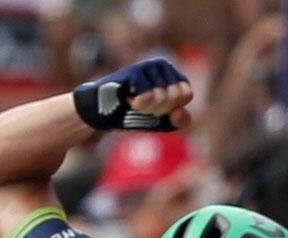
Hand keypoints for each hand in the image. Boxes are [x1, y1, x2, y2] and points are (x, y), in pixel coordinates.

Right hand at [72, 57, 192, 132]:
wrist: (102, 113)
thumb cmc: (132, 114)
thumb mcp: (162, 121)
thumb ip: (180, 120)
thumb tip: (179, 112)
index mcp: (173, 74)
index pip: (186, 95)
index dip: (170, 108)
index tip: (154, 108)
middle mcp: (162, 65)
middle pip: (174, 96)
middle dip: (157, 109)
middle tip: (141, 106)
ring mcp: (148, 66)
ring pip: (161, 98)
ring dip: (144, 108)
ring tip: (132, 102)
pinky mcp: (136, 71)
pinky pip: (147, 97)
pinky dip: (137, 105)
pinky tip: (126, 99)